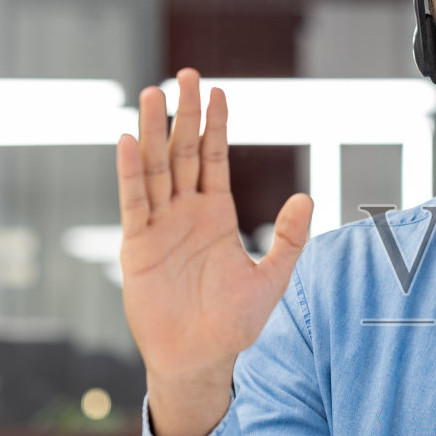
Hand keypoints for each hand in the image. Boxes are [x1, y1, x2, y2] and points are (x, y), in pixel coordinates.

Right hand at [116, 67, 312, 435]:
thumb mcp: (272, 279)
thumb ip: (288, 239)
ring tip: (151, 95)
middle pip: (182, 153)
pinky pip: (134, 202)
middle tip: (184, 75)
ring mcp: (159, 226)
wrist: (199, 359)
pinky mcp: (138, 246)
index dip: (215, 126)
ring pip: (155, 169)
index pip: (214, 159)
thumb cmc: (234, 324)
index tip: (217, 91)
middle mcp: (186, 213)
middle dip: (183, 114)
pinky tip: (128, 141)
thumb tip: (307, 198)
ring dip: (153, 132)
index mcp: (217, 215)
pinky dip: (130, 172)